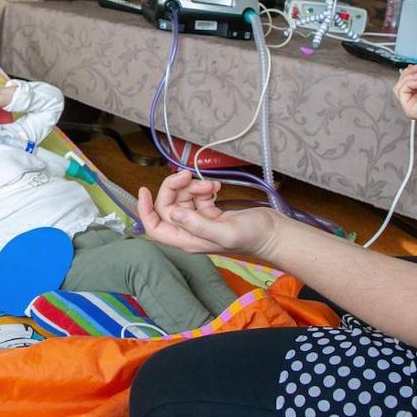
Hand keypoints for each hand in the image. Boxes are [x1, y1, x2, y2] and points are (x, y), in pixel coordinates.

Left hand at [137, 170, 278, 257]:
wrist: (273, 233)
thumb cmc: (252, 237)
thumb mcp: (224, 232)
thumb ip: (197, 224)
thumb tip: (172, 213)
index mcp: (187, 240)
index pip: (155, 227)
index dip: (145, 209)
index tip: (143, 189)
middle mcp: (190, 231)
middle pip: (168, 206)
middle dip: (176, 187)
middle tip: (189, 175)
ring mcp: (200, 221)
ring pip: (183, 198)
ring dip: (194, 187)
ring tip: (211, 187)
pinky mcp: (210, 212)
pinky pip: (197, 196)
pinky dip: (203, 188)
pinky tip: (216, 188)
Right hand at [393, 65, 416, 122]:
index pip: (409, 85)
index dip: (410, 74)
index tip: (415, 67)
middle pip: (401, 86)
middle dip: (408, 73)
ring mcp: (411, 107)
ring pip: (398, 88)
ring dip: (408, 77)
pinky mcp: (409, 109)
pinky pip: (401, 91)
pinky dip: (409, 82)